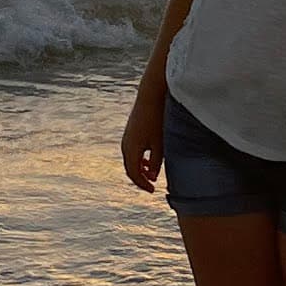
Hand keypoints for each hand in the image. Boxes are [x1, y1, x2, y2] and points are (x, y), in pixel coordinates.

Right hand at [120, 72, 167, 189]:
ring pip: (130, 160)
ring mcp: (126, 138)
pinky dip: (139, 159)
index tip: (152, 190)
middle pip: (130, 168)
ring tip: (152, 174)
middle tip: (151, 186)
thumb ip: (156, 162)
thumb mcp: (160, 143)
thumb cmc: (158, 119)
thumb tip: (152, 176)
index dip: (142, 184)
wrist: (150, 95)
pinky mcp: (130, 132)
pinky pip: (131, 151)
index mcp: (132, 149)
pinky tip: (149, 160)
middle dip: (140, 178)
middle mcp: (126, 144)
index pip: (133, 173)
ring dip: (140, 169)